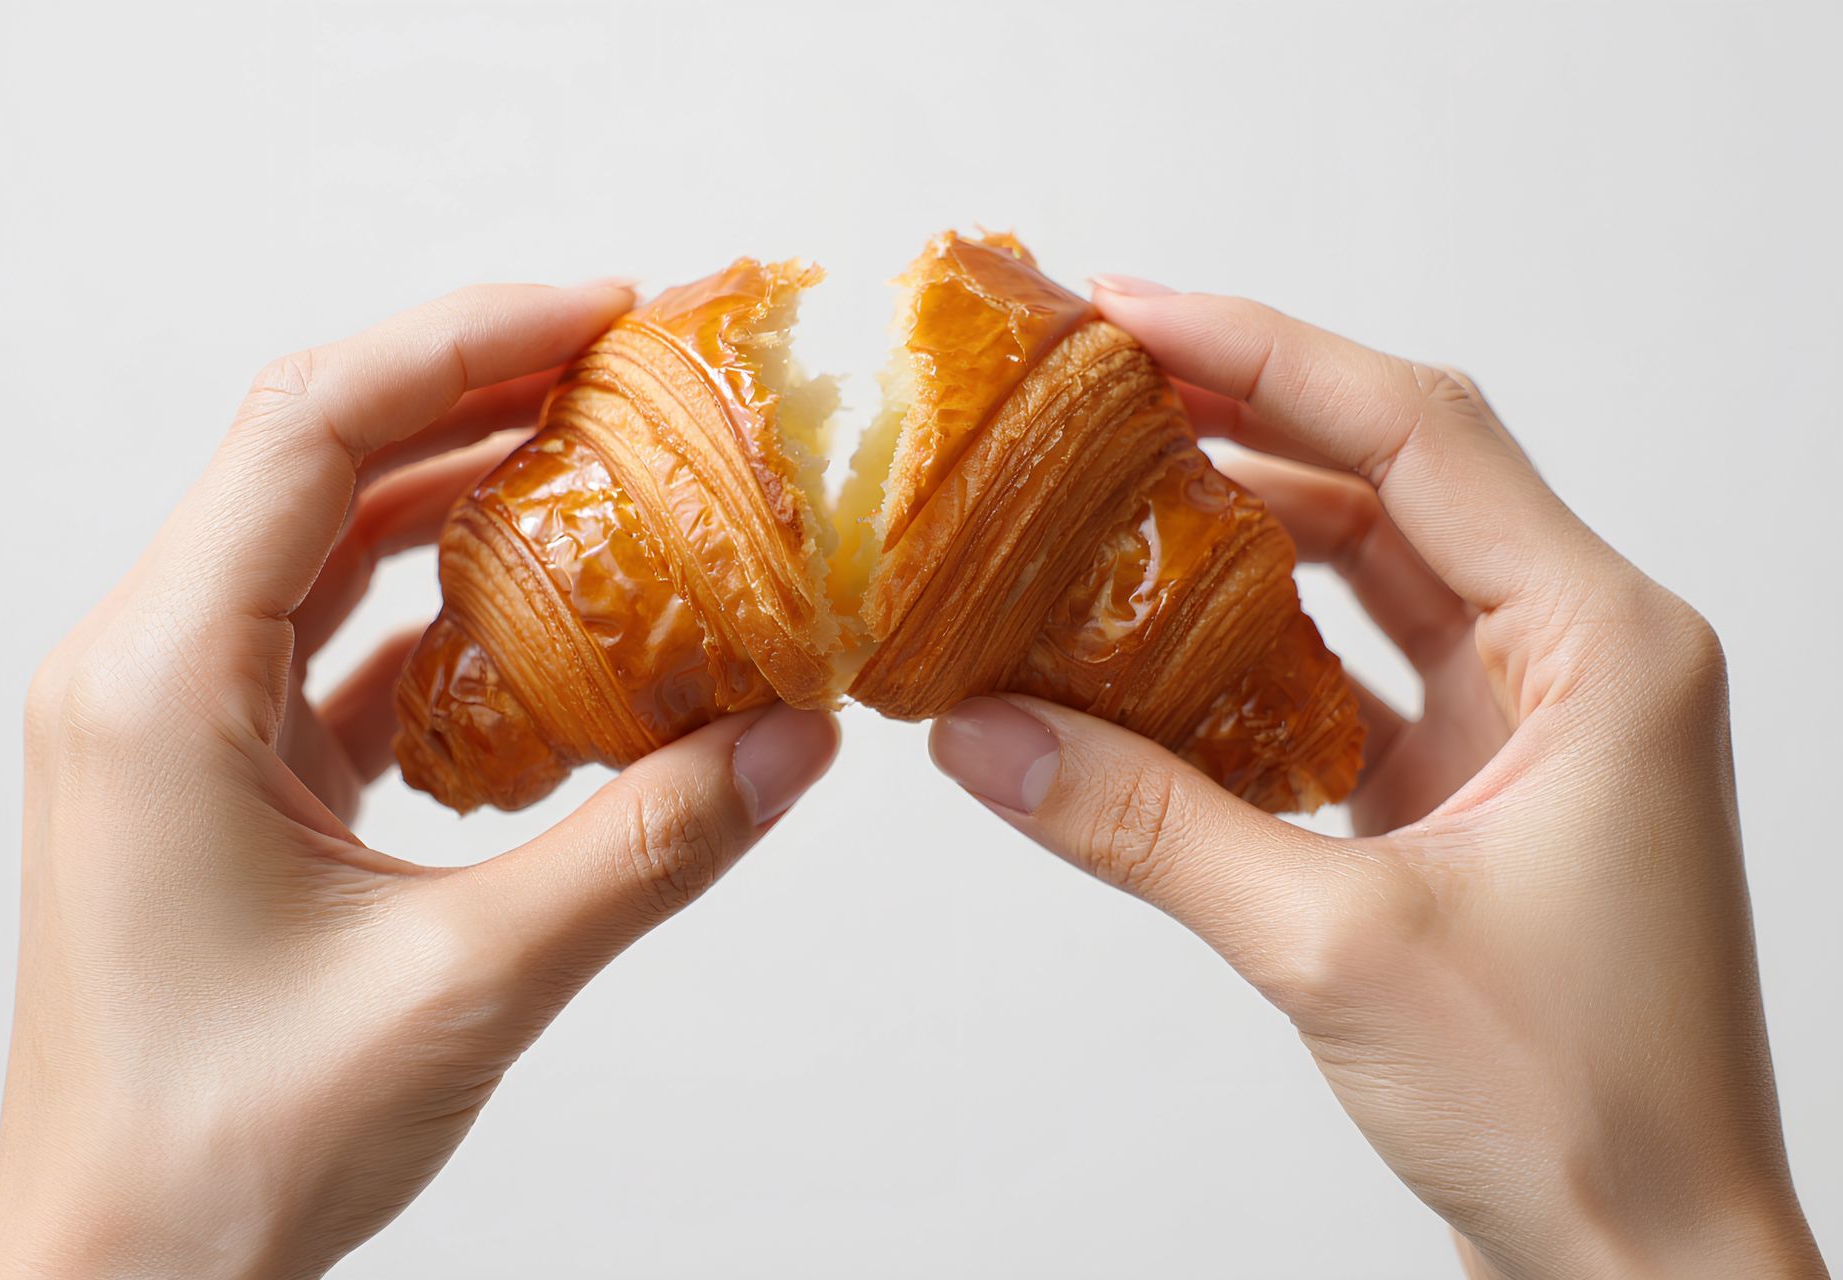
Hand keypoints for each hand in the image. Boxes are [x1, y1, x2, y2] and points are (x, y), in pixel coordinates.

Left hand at [0, 284, 838, 1279]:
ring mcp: (175, 719)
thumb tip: (794, 738)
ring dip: (461, 490)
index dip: (463, 343)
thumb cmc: (228, 1146)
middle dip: (477, 390)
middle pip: (316, 456)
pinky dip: (443, 606)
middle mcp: (145, 672)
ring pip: (326, 540)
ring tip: (605, 457)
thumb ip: (649, 846)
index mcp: (160, 683)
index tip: (603, 310)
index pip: (310, 430)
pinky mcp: (218, 769)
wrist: (125, 1275)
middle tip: (633, 365)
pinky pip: (334, 639)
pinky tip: (552, 620)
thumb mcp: (469, 981)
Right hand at [930, 278, 1827, 1278]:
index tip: (1129, 313)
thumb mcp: (1334, 946)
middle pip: (1391, 479)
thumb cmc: (1579, 1110)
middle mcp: (1581, 658)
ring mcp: (1531, 724)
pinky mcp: (1478, 790)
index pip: (1416, 436)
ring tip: (1103, 490)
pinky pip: (1352, 673)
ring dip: (1241, 532)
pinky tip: (1151, 642)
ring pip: (1369, 572)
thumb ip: (1145, 824)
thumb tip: (987, 736)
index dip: (1262, 354)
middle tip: (1090, 385)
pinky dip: (1253, 649)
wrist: (1646, 1264)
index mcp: (1602, 648)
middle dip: (1237, 421)